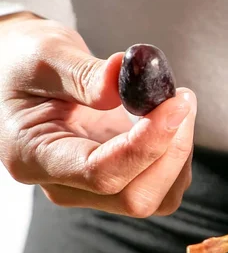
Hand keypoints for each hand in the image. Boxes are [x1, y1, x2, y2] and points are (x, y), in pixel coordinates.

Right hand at [0, 12, 196, 216]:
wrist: (22, 72)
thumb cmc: (26, 63)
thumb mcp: (46, 55)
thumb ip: (84, 73)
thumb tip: (125, 83)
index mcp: (35, 157)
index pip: (101, 173)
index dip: (147, 144)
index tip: (175, 105)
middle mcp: (65, 184)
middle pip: (135, 197)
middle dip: (171, 151)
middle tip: (181, 99)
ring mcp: (94, 187)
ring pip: (157, 197)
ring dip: (180, 152)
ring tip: (176, 101)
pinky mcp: (120, 178)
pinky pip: (164, 184)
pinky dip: (178, 153)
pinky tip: (169, 117)